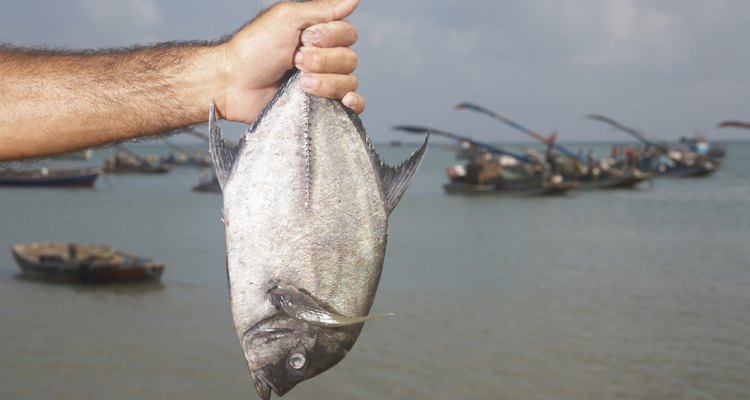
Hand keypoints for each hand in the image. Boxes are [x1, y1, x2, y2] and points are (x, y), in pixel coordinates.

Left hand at [216, 0, 363, 123]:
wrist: (235, 83)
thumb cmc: (255, 49)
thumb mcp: (287, 18)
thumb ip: (322, 9)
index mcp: (321, 36)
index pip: (349, 34)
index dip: (329, 38)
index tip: (303, 39)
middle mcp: (327, 58)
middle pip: (350, 59)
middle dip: (322, 61)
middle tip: (294, 61)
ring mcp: (325, 83)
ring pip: (349, 82)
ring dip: (325, 82)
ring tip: (300, 82)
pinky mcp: (322, 107)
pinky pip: (354, 106)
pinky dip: (354, 103)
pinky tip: (345, 101)